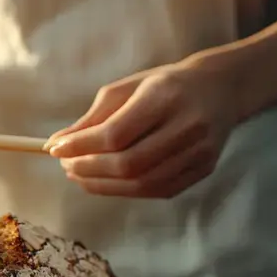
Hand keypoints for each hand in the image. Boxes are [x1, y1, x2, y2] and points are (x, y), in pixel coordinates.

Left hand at [44, 58, 237, 197]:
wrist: (221, 88)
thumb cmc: (164, 85)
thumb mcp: (127, 89)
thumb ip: (93, 117)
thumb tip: (56, 143)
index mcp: (166, 96)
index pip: (115, 133)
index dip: (81, 146)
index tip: (55, 149)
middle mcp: (187, 126)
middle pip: (128, 164)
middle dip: (89, 169)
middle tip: (66, 165)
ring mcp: (200, 152)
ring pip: (142, 183)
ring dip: (103, 185)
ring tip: (80, 175)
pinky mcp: (203, 170)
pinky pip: (157, 190)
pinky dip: (125, 191)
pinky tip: (105, 182)